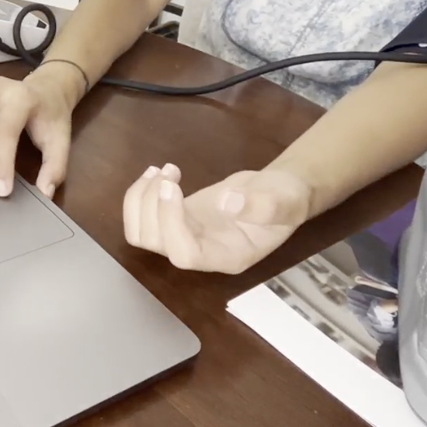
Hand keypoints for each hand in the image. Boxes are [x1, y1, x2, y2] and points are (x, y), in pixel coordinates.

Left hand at [123, 164, 315, 273]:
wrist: (279, 191)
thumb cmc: (287, 199)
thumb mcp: (286, 201)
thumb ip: (262, 206)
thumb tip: (227, 202)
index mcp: (227, 256)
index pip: (185, 254)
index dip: (171, 224)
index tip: (172, 188)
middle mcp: (202, 252)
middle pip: (155, 243)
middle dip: (150, 206)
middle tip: (168, 172)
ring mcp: (186, 236)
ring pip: (141, 233)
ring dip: (139, 200)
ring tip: (159, 170)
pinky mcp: (178, 219)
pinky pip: (145, 217)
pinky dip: (141, 194)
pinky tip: (160, 172)